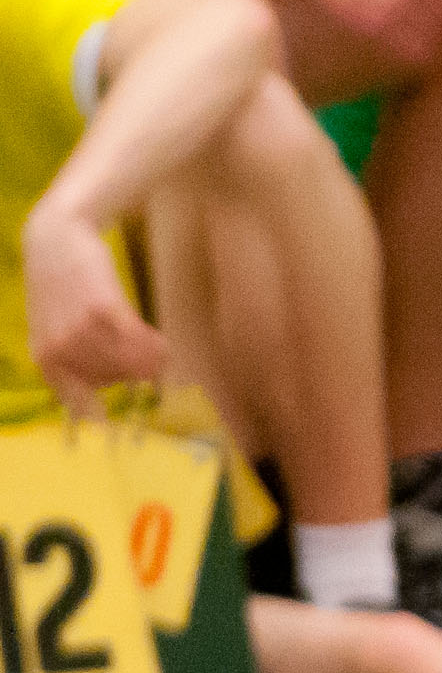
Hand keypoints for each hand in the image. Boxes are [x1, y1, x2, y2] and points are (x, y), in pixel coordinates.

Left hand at [20, 211, 163, 418]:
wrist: (56, 236)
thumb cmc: (60, 280)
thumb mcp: (51, 322)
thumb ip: (71, 354)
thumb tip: (101, 387)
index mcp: (45, 358)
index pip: (79, 403)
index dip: (101, 419)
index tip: (118, 435)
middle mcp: (60, 350)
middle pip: (114, 380)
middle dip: (136, 375)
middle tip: (155, 366)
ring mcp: (80, 331)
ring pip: (130, 363)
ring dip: (153, 361)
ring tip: (163, 352)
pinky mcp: (102, 311)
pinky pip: (140, 342)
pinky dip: (157, 347)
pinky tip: (164, 343)